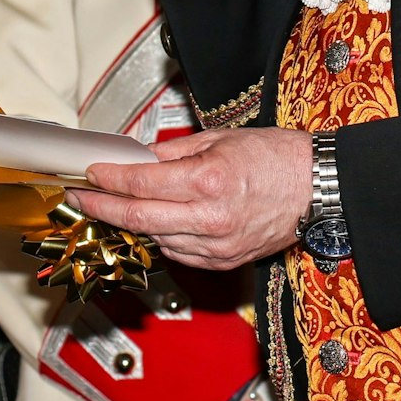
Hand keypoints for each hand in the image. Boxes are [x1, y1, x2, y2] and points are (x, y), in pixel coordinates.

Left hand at [68, 126, 312, 270]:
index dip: (109, 180)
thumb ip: (174, 154)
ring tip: (113, 207)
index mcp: (208, 181)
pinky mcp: (225, 260)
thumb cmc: (276, 158)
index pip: (141, 184)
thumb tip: (139, 159)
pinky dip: (161, 237)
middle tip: (81, 198)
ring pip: (156, 238)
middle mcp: (211, 218)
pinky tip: (155, 222)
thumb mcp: (220, 140)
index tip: (91, 174)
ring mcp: (218, 244)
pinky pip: (180, 252)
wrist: (318, 188)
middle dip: (103, 208)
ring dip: (130, 224)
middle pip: (139, 218)